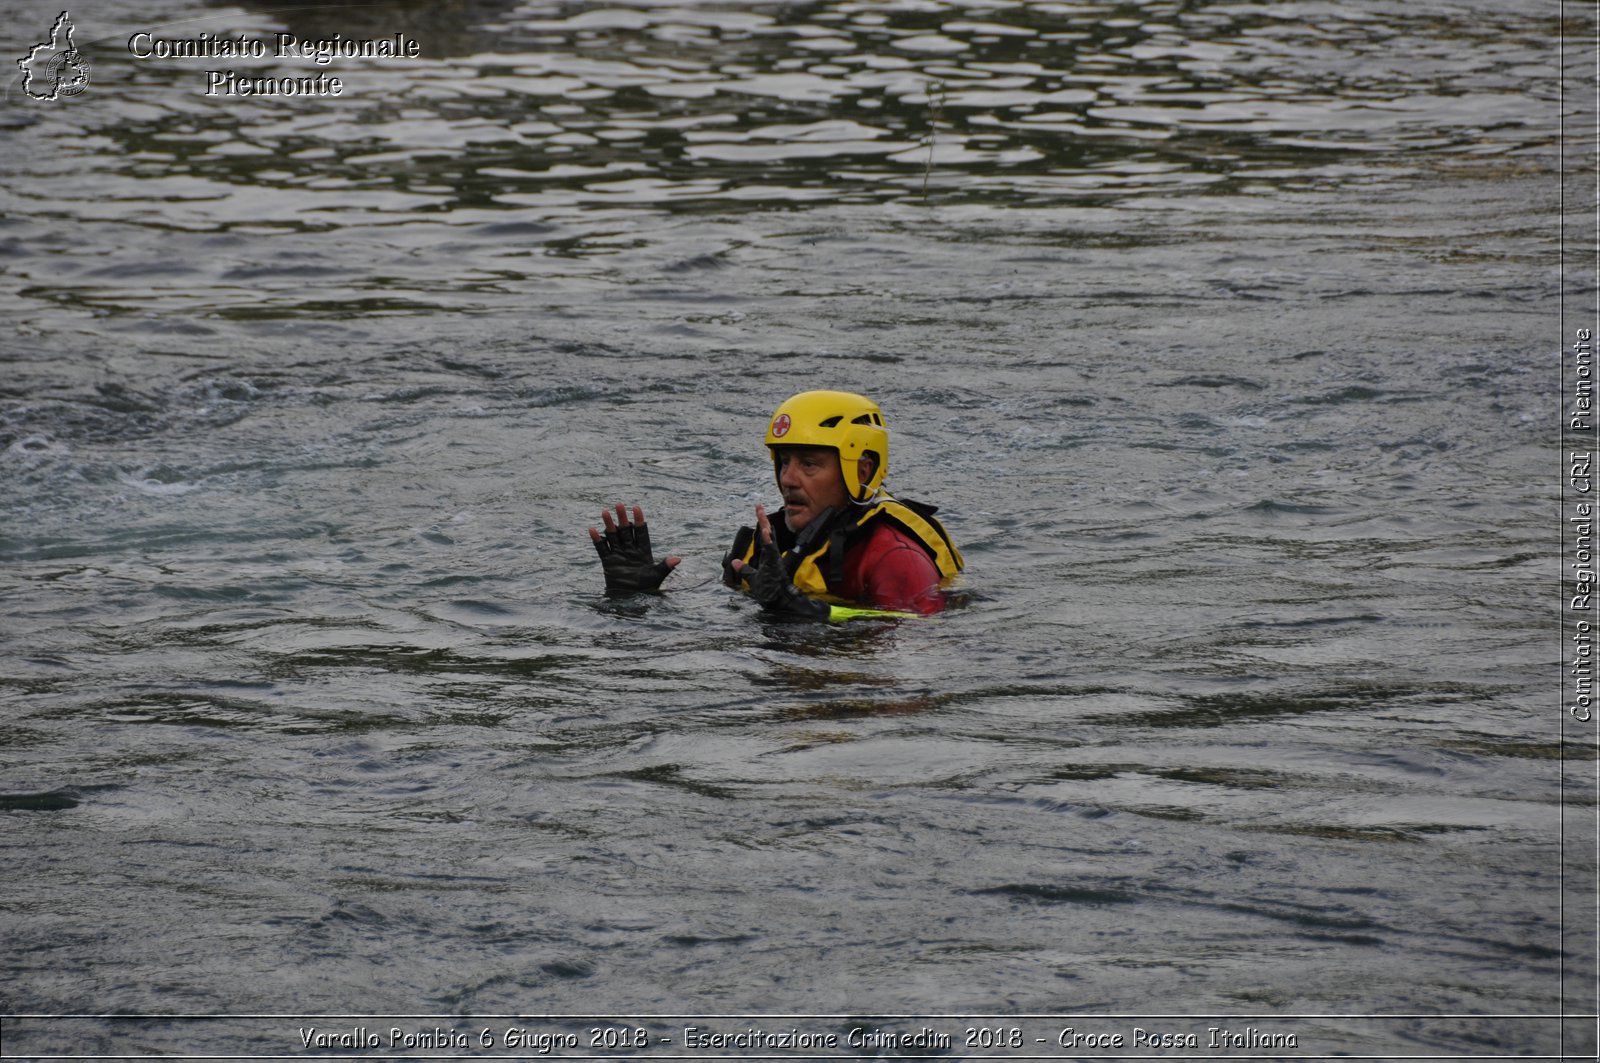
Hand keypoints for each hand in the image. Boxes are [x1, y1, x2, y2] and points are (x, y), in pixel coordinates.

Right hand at [588, 503, 679, 591]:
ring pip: (613, 536)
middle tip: (619, 504)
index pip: (641, 532)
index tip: (636, 507)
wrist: (631, 600)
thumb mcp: (657, 576)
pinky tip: (592, 530)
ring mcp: (619, 555)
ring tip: (605, 512)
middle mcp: (630, 550)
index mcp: (643, 552)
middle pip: (625, 531)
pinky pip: (602, 549)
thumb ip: (665, 566)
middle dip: (622, 518)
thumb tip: (678, 559)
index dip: (638, 520)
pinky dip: (597, 540)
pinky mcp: (608, 562)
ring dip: (609, 524)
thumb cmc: (646, 589)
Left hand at [728, 504, 828, 619]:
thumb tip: (734, 562)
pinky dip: (768, 541)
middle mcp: (772, 555)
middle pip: (767, 533)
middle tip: (758, 505)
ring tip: (761, 514)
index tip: (759, 511)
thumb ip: (744, 570)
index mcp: (768, 557)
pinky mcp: (774, 564)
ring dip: (765, 527)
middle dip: (763, 519)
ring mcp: (774, 559)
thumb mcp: (752, 578)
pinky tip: (765, 531)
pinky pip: (771, 551)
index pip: (764, 537)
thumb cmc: (769, 591)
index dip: (762, 524)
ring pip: (769, 539)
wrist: (778, 601)